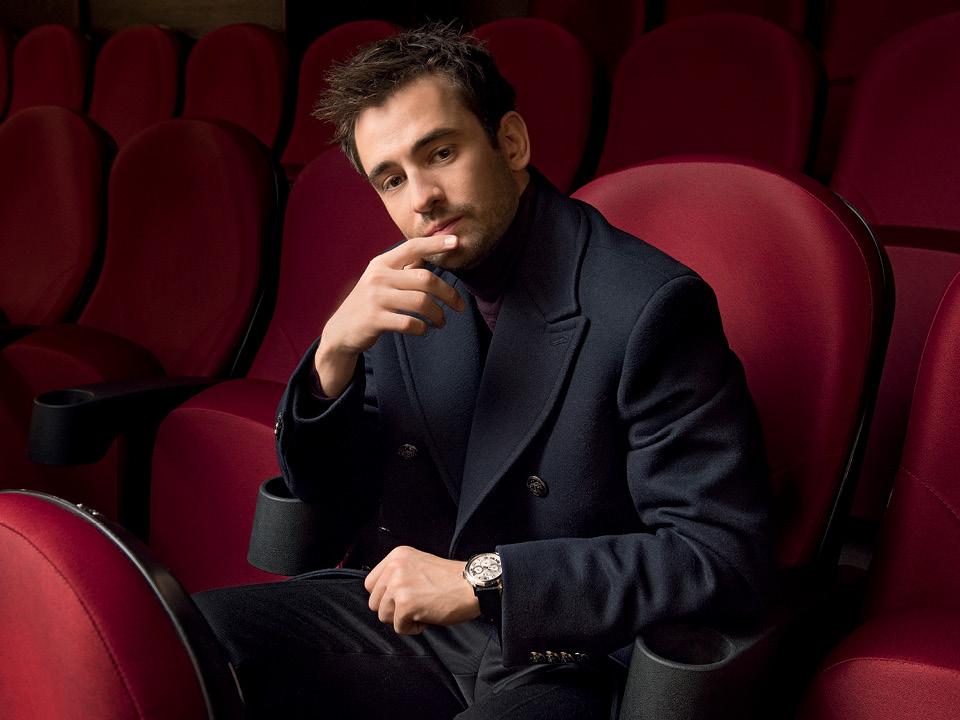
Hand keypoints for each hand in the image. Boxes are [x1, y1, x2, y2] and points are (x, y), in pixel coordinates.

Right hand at [315, 235, 465, 395]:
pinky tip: (423, 329)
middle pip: (425, 279)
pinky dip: (422, 328)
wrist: (341, 330)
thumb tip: (430, 254)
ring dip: (438, 315)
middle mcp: (378, 277)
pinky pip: (410, 323)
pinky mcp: (375, 319)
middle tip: (459, 305)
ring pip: (421, 303)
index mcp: (382, 263)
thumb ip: (403, 268)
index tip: (456, 241)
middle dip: (448, 293)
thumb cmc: (370, 303)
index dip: (435, 243)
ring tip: (441, 322)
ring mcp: (376, 298)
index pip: (412, 247)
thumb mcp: (381, 280)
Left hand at [364, 546, 479, 634]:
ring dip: (402, 619)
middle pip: (375, 602)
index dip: (385, 596)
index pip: (371, 584)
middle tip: (415, 606)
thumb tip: (383, 596)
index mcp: (397, 556)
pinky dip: (413, 628)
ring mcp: (399, 585)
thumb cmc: (451, 579)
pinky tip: (428, 616)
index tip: (401, 599)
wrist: (473, 585)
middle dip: (393, 610)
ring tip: (422, 610)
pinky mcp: (406, 604)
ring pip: (384, 615)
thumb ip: (398, 575)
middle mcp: (395, 567)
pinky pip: (398, 627)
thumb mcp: (418, 565)